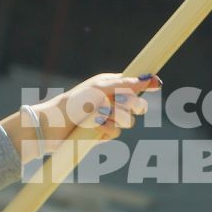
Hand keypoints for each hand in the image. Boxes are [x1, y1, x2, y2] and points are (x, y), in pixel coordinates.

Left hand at [11, 74, 159, 153]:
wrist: (54, 125)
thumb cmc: (74, 102)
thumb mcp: (100, 88)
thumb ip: (125, 84)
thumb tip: (148, 79)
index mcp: (110, 85)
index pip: (135, 84)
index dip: (146, 85)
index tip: (158, 84)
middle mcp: (111, 100)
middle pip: (137, 104)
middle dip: (130, 106)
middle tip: (118, 104)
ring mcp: (108, 118)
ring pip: (129, 121)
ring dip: (115, 119)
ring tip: (98, 117)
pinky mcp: (103, 133)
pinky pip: (117, 133)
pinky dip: (107, 130)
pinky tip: (95, 127)